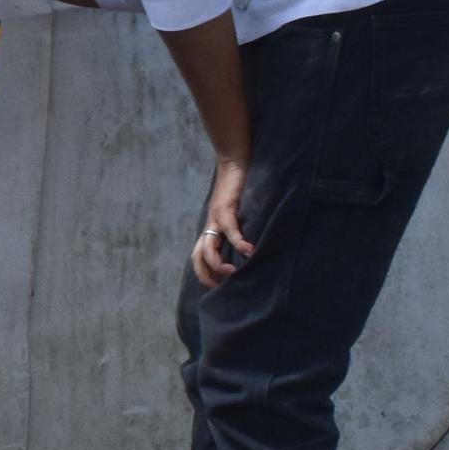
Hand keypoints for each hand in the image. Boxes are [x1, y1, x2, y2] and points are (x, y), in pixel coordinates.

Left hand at [193, 154, 256, 286]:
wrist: (234, 161)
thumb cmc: (239, 188)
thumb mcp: (237, 212)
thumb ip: (239, 227)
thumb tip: (251, 245)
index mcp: (211, 227)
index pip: (199, 256)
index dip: (203, 273)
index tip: (216, 287)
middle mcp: (210, 225)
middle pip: (198, 256)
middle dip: (206, 274)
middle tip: (220, 288)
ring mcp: (215, 217)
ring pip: (209, 247)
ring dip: (219, 264)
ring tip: (234, 274)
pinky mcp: (226, 207)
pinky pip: (229, 229)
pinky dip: (239, 242)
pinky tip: (249, 252)